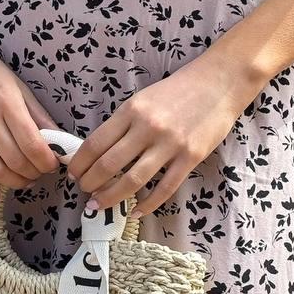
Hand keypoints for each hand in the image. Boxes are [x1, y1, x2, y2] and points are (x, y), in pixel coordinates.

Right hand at [0, 35, 61, 203]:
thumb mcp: (18, 86)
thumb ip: (39, 114)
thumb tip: (60, 141)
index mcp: (6, 102)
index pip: (32, 144)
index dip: (47, 162)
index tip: (53, 165)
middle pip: (15, 160)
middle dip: (33, 173)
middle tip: (40, 173)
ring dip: (14, 182)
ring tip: (24, 180)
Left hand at [66, 51, 259, 217]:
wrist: (219, 82)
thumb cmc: (179, 90)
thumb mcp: (144, 99)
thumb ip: (124, 123)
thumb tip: (100, 151)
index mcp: (131, 110)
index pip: (95, 143)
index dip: (80, 163)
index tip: (73, 174)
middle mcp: (147, 127)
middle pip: (108, 164)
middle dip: (90, 184)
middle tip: (84, 193)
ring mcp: (170, 144)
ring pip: (133, 180)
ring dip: (111, 197)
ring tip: (99, 205)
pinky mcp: (191, 157)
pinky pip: (165, 188)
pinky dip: (148, 204)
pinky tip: (136, 211)